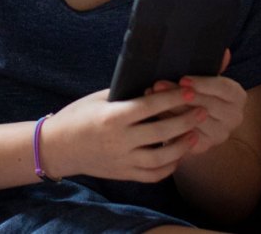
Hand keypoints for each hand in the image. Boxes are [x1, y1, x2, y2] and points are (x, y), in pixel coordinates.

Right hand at [40, 88, 205, 182]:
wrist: (58, 147)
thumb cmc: (78, 116)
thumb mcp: (99, 98)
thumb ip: (125, 94)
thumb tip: (153, 84)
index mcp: (113, 117)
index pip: (150, 106)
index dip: (172, 98)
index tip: (189, 90)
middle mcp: (120, 141)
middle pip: (161, 132)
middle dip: (185, 120)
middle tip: (201, 110)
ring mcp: (122, 160)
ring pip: (161, 158)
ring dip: (182, 146)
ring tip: (194, 134)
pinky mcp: (123, 174)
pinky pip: (152, 175)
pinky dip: (168, 167)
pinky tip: (178, 156)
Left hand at [156, 74, 245, 155]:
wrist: (201, 119)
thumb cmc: (203, 92)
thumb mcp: (208, 77)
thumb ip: (214, 66)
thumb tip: (224, 51)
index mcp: (238, 97)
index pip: (223, 88)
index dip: (203, 83)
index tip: (182, 79)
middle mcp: (234, 118)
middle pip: (206, 104)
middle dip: (180, 94)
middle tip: (158, 85)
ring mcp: (220, 134)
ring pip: (193, 121)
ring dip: (170, 109)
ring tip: (151, 97)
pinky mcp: (204, 147)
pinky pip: (184, 136)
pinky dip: (169, 124)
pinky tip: (154, 114)